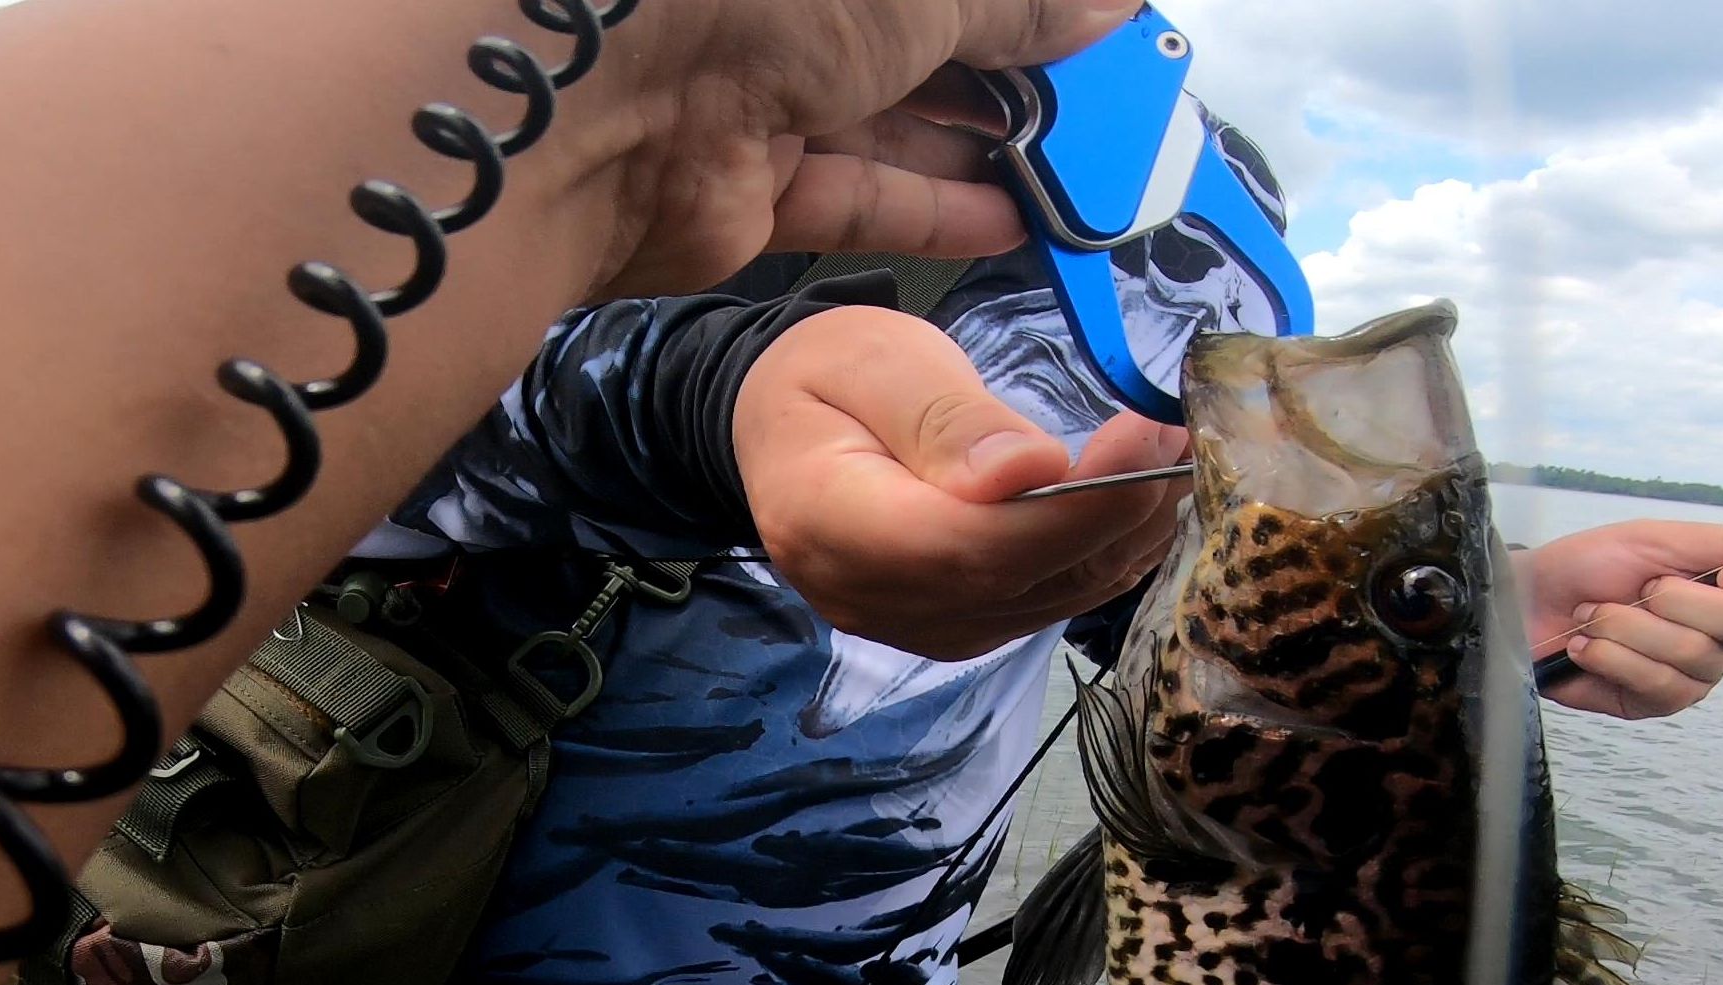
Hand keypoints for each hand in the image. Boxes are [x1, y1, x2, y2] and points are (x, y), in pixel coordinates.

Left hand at [595, 1, 1145, 296]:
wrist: (610, 105)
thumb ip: (1022, 0)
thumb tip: (1103, 6)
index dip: (1028, 5)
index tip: (1108, 38)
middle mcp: (787, 3)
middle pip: (922, 38)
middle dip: (1018, 75)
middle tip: (1112, 116)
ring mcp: (761, 90)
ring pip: (894, 120)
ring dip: (990, 150)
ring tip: (1086, 180)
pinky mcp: (747, 185)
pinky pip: (859, 196)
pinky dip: (937, 212)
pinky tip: (1018, 223)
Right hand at [734, 304, 1189, 658]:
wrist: (783, 435)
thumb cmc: (825, 381)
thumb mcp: (871, 360)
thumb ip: (944, 417)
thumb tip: (1032, 471)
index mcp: (833, 527)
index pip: (972, 546)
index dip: (1072, 507)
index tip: (1141, 436)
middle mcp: (875, 601)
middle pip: (1022, 580)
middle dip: (1119, 512)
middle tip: (1177, 435)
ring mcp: (921, 628)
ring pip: (1049, 599)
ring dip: (1127, 534)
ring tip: (1172, 456)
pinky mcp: (961, 629)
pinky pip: (1048, 603)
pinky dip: (1105, 553)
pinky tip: (1139, 500)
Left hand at [1521, 521, 1722, 718]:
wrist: (1526, 603)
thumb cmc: (1590, 565)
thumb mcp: (1661, 540)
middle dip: (1686, 601)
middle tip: (1643, 587)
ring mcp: (1698, 672)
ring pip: (1698, 656)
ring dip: (1635, 627)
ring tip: (1597, 614)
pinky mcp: (1659, 703)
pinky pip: (1660, 685)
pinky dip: (1615, 656)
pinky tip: (1588, 644)